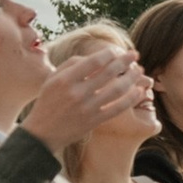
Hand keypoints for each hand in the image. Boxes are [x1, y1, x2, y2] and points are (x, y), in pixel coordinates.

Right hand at [21, 47, 155, 161]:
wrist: (43, 133)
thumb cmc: (49, 101)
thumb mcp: (52, 78)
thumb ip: (72, 64)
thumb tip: (97, 56)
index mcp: (65, 79)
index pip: (94, 61)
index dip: (110, 53)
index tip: (118, 50)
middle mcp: (77, 93)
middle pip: (108, 73)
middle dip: (125, 62)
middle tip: (134, 55)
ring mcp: (87, 109)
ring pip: (117, 90)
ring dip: (131, 78)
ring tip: (139, 71)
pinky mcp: (95, 121)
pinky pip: (118, 108)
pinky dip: (131, 98)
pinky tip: (139, 91)